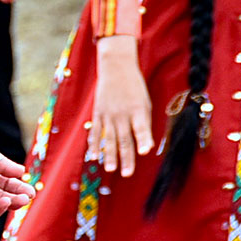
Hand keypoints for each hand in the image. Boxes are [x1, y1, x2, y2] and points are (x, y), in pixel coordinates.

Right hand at [89, 35, 153, 176]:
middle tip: (126, 173)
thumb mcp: (145, 103)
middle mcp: (122, 113)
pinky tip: (94, 155)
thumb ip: (144, 124)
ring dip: (110, 154)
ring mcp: (108, 113)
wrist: (116, 67)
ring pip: (109, 137)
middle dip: (125, 157)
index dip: (143, 139)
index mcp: (137, 110)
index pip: (141, 127)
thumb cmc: (134, 87)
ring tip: (110, 168)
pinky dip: (94, 143)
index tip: (145, 151)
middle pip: (124, 138)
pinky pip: (96, 131)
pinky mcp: (98, 112)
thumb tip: (147, 147)